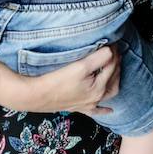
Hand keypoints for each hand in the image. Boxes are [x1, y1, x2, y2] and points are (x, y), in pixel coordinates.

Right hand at [2, 45, 120, 115]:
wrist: (37, 96)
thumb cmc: (57, 80)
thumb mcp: (81, 66)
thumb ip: (99, 58)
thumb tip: (111, 50)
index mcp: (99, 88)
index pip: (112, 65)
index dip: (113, 52)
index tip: (112, 42)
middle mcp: (96, 98)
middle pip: (113, 79)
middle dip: (116, 64)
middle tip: (113, 52)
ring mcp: (88, 104)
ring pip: (109, 94)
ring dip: (114, 81)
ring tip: (115, 70)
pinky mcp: (79, 108)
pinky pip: (96, 111)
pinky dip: (104, 110)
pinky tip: (110, 110)